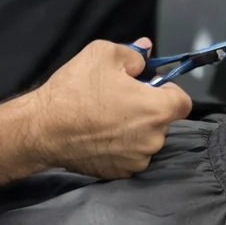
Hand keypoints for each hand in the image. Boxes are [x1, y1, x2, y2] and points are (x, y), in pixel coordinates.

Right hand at [28, 38, 192, 178]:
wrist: (43, 128)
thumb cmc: (75, 89)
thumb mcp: (103, 54)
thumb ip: (133, 54)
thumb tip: (146, 51)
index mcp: (157, 110)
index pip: (183, 102)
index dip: (168, 90)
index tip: (149, 85)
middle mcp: (153, 139)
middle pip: (163, 120)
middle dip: (147, 108)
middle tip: (120, 97)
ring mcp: (137, 160)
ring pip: (146, 138)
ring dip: (134, 128)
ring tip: (105, 116)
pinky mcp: (119, 173)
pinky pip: (130, 155)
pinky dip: (120, 145)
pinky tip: (99, 134)